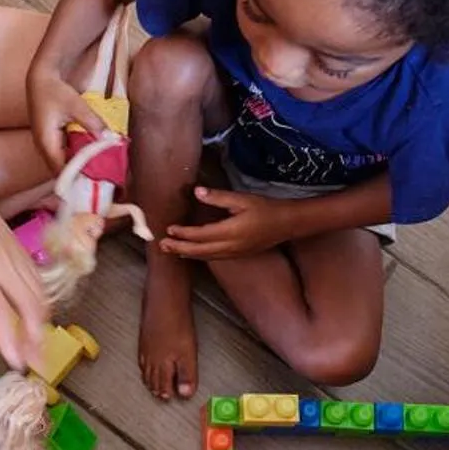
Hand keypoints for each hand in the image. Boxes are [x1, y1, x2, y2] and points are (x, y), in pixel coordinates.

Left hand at [0, 167, 48, 368]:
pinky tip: (39, 320)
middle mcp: (1, 264)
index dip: (10, 339)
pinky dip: (43, 306)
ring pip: (40, 295)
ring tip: (39, 348)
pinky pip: (40, 283)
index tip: (17, 363)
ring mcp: (16, 256)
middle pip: (30, 305)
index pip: (0, 311)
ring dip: (43, 325)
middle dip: (37, 338)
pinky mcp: (24, 252)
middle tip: (37, 364)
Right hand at [25, 65, 105, 170]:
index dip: (76, 177)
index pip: (61, 169)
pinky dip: (75, 157)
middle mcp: (43, 148)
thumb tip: (109, 138)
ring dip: (77, 166)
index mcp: (46, 142)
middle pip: (61, 171)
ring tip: (98, 169)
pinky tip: (90, 155)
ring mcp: (46, 145)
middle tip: (100, 177)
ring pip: (62, 164)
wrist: (40, 80)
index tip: (94, 180)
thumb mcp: (76, 105)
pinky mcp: (51, 141)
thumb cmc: (54, 91)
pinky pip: (63, 155)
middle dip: (79, 175)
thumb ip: (92, 123)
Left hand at [159, 186, 307, 259]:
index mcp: (231, 232)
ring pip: (206, 256)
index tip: (169, 228)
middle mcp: (231, 246)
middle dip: (179, 247)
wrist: (287, 224)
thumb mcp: (242, 199)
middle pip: (199, 250)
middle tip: (161, 245)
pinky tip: (191, 252)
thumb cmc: (265, 209)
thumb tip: (196, 192)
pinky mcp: (238, 255)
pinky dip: (199, 255)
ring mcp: (234, 253)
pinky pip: (213, 257)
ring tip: (171, 250)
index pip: (201, 235)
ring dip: (187, 253)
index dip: (184, 233)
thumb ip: (218, 197)